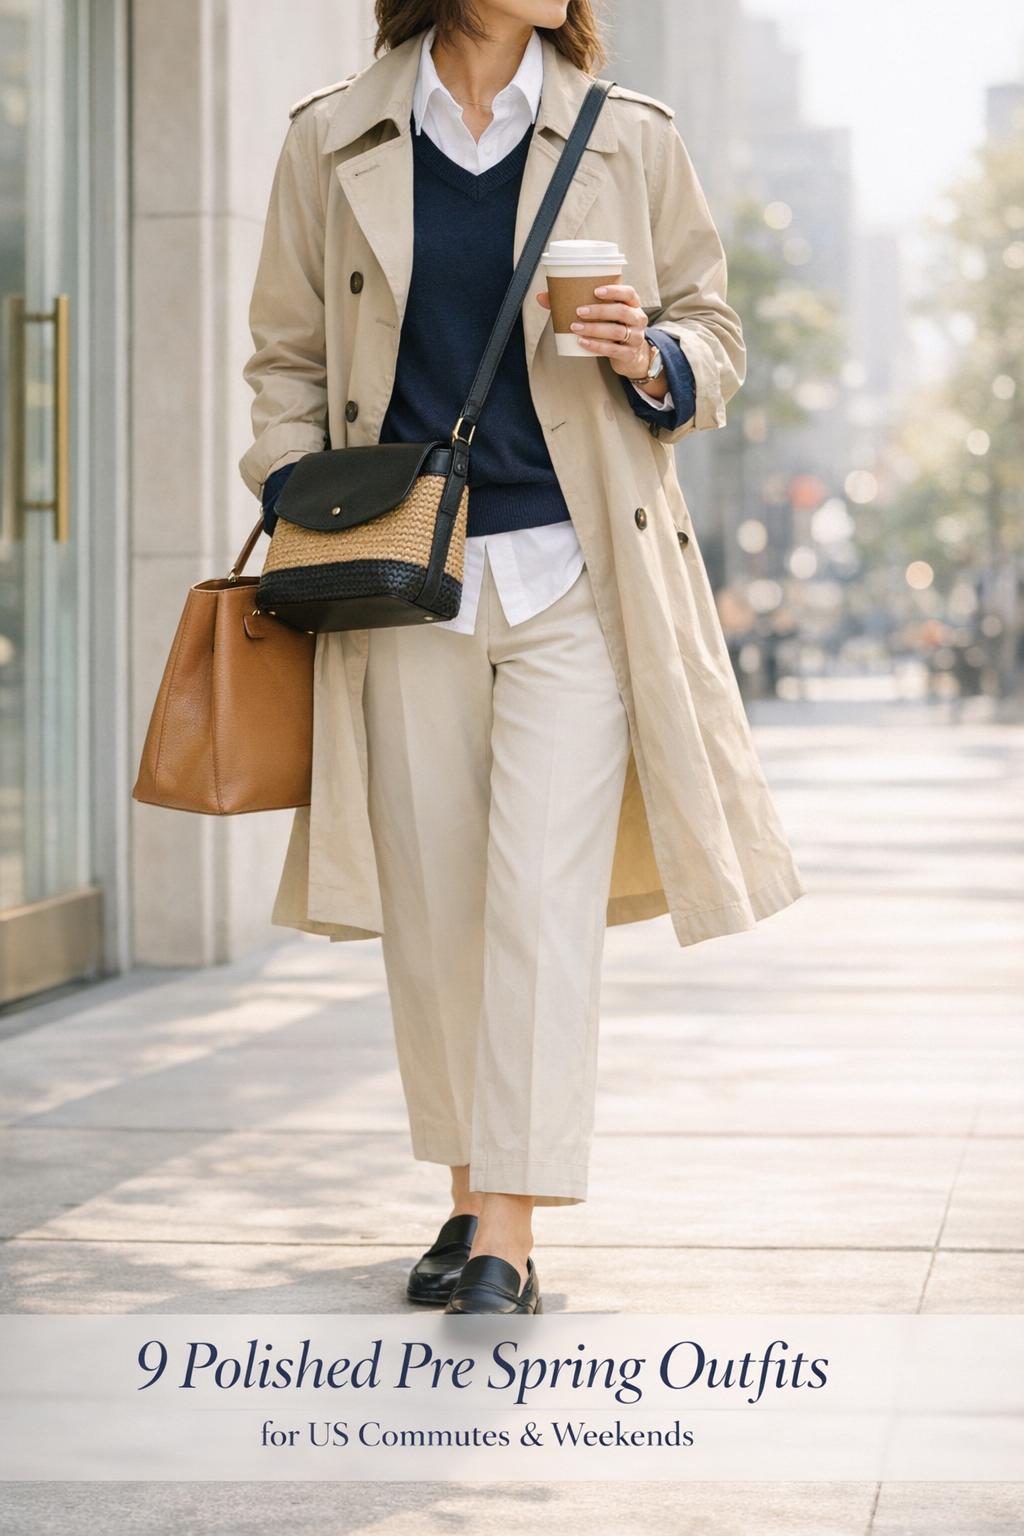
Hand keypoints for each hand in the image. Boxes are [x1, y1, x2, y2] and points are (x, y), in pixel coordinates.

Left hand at [536, 282, 655, 379]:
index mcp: (632, 304)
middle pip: (621, 311)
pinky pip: (613, 349)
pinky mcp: (629, 354)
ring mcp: (635, 337)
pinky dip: (596, 346)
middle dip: (599, 311)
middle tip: (579, 311)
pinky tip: (583, 343)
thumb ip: (573, 304)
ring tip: (576, 327)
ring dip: (594, 329)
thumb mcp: (601, 315)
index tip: (596, 291)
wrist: (629, 355)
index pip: (628, 293)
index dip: (614, 290)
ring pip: (616, 331)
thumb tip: (541, 297)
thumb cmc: (612, 327)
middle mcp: (637, 318)